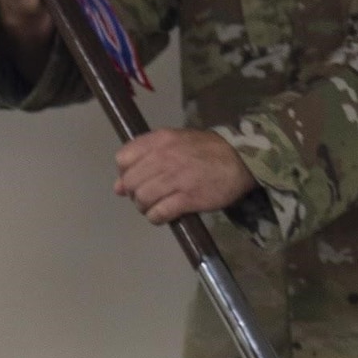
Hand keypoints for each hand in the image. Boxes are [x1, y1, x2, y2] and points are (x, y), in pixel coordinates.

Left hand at [114, 129, 256, 223]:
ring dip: (145, 207)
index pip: (123, 159)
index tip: (138, 179)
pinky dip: (157, 217)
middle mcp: (163, 157)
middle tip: (148, 196)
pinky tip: (165, 215)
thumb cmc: (206, 150)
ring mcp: (175, 179)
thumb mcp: (175, 141)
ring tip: (157, 206)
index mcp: (159, 140)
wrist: (240, 159)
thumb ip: (146, 157)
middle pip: (130, 183)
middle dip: (135, 193)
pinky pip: (159, 213)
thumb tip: (118, 187)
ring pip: (142, 199)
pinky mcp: (187, 198)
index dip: (126, 173)